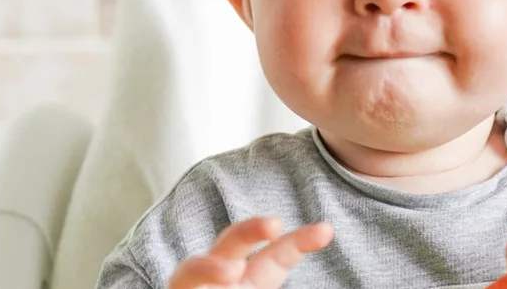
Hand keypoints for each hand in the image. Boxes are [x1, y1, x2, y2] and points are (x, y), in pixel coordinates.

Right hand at [168, 217, 332, 288]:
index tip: (326, 230)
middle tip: (275, 224)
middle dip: (250, 230)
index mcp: (251, 278)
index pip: (276, 255)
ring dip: (209, 267)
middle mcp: (220, 277)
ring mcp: (194, 287)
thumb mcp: (265, 284)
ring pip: (191, 268)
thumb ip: (278, 268)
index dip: (299, 241)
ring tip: (233, 273)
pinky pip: (180, 287)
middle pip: (231, 244)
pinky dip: (196, 284)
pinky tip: (211, 288)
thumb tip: (325, 272)